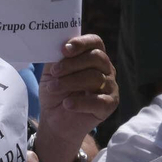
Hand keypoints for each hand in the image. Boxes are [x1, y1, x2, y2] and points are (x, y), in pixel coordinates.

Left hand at [36, 35, 117, 161]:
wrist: (54, 119)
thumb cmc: (55, 92)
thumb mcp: (51, 73)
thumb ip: (56, 58)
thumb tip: (59, 45)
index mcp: (93, 58)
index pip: (95, 42)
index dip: (81, 43)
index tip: (64, 49)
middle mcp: (105, 70)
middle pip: (96, 58)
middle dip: (72, 64)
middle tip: (54, 73)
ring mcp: (110, 87)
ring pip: (95, 78)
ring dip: (69, 82)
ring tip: (52, 88)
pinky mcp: (109, 105)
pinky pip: (99, 100)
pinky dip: (80, 102)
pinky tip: (67, 104)